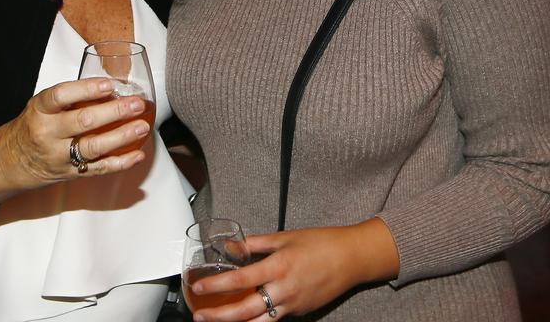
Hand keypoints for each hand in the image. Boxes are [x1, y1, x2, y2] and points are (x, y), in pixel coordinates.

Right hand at [0, 77, 150, 192]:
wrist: (6, 163)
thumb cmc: (31, 127)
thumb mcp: (41, 107)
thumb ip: (70, 99)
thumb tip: (113, 88)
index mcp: (39, 111)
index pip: (60, 96)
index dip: (86, 90)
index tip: (109, 85)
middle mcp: (47, 134)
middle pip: (82, 122)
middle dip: (114, 112)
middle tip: (136, 104)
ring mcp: (58, 157)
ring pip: (93, 148)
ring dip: (121, 137)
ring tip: (142, 126)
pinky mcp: (69, 174)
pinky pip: (98, 170)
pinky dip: (121, 163)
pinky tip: (138, 154)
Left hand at [188, 220, 397, 320]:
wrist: (351, 258)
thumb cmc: (320, 243)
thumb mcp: (284, 236)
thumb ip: (255, 243)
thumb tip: (231, 246)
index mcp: (278, 266)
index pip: (240, 279)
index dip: (216, 285)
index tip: (198, 286)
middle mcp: (284, 289)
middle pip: (244, 311)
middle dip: (219, 316)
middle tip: (199, 316)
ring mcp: (292, 305)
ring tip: (216, 321)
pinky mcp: (299, 312)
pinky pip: (273, 319)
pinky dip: (256, 320)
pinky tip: (243, 317)